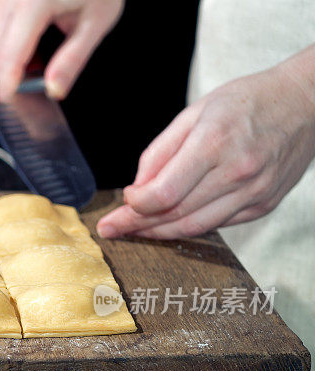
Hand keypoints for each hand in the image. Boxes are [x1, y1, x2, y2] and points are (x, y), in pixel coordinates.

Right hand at [0, 0, 123, 100]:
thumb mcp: (97, 21)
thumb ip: (73, 59)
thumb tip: (54, 89)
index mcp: (35, 1)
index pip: (10, 54)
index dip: (8, 84)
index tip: (11, 100)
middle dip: (3, 77)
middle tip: (31, 82)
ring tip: (32, 62)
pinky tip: (23, 48)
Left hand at [97, 48, 314, 239]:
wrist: (305, 102)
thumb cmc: (245, 102)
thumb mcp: (194, 113)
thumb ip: (160, 153)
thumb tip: (136, 189)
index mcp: (214, 143)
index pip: (164, 193)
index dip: (134, 206)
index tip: (122, 202)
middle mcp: (237, 172)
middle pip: (175, 214)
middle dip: (136, 224)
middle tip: (111, 228)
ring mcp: (254, 192)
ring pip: (194, 227)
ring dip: (159, 232)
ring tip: (134, 230)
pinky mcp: (264, 205)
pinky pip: (216, 224)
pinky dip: (188, 225)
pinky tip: (169, 222)